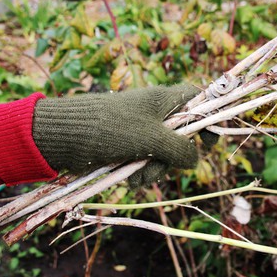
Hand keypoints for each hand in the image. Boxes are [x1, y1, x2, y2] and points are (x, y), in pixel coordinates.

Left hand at [32, 85, 204, 186]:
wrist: (65, 137)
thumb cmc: (111, 129)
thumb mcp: (152, 139)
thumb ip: (180, 148)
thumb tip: (194, 159)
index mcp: (163, 99)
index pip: (195, 97)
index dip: (208, 114)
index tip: (211, 138)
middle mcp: (153, 113)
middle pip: (180, 135)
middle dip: (173, 157)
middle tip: (161, 165)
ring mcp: (139, 129)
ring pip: (162, 153)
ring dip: (154, 170)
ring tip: (136, 177)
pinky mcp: (126, 145)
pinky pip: (143, 162)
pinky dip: (139, 172)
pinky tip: (128, 179)